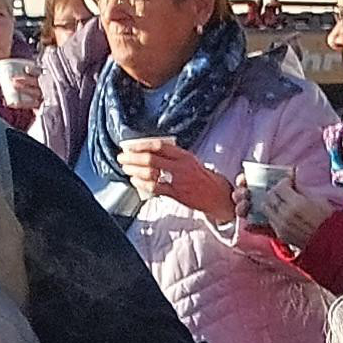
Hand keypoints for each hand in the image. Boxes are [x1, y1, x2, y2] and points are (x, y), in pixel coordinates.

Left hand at [119, 138, 234, 223]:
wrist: (220, 196)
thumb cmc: (203, 179)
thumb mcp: (191, 162)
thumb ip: (173, 157)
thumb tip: (148, 153)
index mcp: (185, 156)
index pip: (159, 146)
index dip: (141, 145)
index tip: (129, 146)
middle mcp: (182, 166)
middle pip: (151, 159)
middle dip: (132, 158)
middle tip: (122, 157)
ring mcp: (180, 181)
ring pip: (150, 173)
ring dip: (134, 171)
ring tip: (126, 169)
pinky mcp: (178, 195)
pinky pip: (155, 188)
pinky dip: (141, 184)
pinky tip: (135, 182)